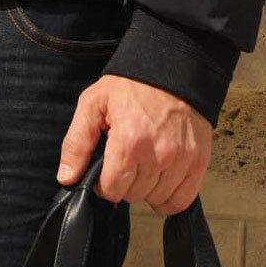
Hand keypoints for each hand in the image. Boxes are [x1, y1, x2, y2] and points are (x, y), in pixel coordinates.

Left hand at [57, 75, 211, 213]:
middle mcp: (158, 154)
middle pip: (133, 195)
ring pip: (156, 199)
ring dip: (146, 188)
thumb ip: (77, 143)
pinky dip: (169, 197)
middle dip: (124, 182)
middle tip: (125, 159)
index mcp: (129, 141)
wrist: (171, 66)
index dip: (102, 183)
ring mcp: (181, 159)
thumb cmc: (131, 84)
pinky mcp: (198, 161)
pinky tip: (161, 179)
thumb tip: (67, 178)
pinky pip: (181, 200)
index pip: (111, 190)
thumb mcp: (94, 103)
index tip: (105, 169)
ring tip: (143, 163)